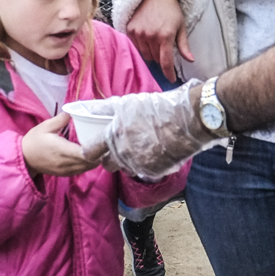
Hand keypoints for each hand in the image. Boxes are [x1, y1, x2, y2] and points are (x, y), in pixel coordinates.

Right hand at [23, 111, 104, 176]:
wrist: (24, 158)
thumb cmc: (34, 141)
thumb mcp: (45, 127)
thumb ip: (60, 120)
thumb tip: (72, 112)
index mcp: (62, 150)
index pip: (85, 154)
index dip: (97, 149)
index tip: (103, 140)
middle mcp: (66, 163)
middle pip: (90, 162)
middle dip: (100, 153)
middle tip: (107, 141)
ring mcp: (66, 170)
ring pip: (87, 167)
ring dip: (96, 159)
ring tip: (101, 147)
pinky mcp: (65, 174)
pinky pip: (82, 170)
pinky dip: (89, 164)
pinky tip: (92, 155)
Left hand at [83, 82, 221, 179]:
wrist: (188, 119)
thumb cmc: (157, 107)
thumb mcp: (127, 103)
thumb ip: (104, 109)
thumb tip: (86, 108)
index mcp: (113, 137)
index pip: (90, 152)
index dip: (92, 149)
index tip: (96, 146)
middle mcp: (123, 155)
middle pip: (107, 164)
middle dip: (110, 157)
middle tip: (121, 145)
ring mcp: (139, 165)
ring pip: (126, 168)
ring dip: (129, 160)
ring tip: (142, 145)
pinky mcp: (155, 172)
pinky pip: (144, 171)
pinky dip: (147, 163)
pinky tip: (155, 150)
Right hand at [124, 0, 191, 77]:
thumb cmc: (170, 8)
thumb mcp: (181, 25)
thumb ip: (183, 45)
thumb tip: (190, 60)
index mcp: (165, 36)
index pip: (165, 62)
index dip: (168, 74)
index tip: (171, 79)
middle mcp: (150, 36)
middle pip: (155, 59)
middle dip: (161, 58)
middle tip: (164, 49)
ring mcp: (138, 33)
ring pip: (144, 54)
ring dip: (151, 53)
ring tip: (155, 41)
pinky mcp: (130, 29)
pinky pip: (135, 46)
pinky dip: (141, 46)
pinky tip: (146, 37)